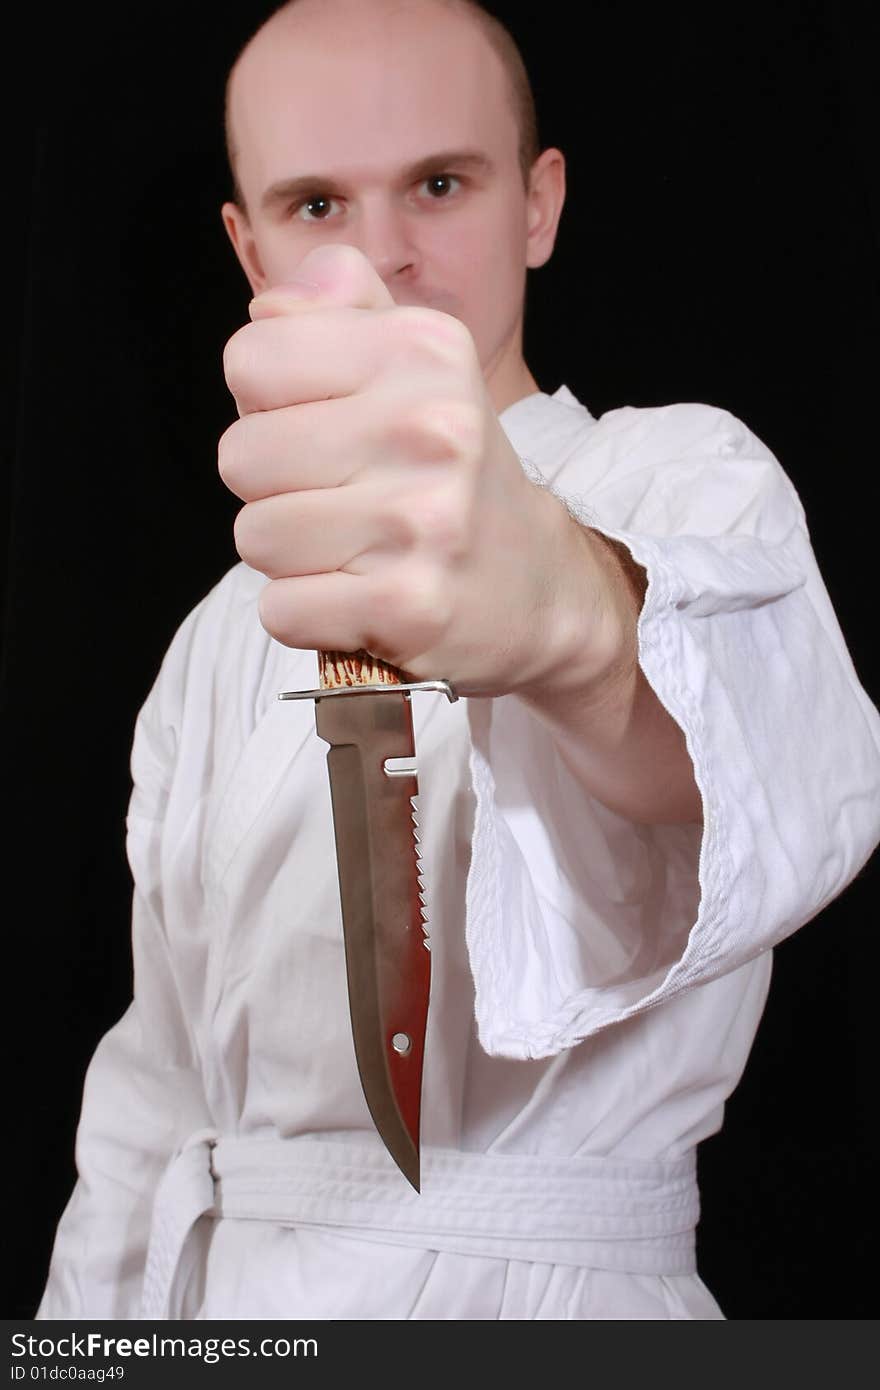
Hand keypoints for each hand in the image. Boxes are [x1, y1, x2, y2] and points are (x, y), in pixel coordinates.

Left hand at [220, 244, 623, 697]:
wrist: (534, 584)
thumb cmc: (451, 472)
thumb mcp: (418, 368)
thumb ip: (341, 314)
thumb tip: (268, 308)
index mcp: (424, 351)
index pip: (250, 359)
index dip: (265, 403)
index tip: (321, 427)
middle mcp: (432, 427)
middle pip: (241, 455)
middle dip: (271, 488)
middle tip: (338, 499)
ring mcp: (423, 521)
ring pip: (256, 536)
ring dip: (288, 556)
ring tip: (351, 550)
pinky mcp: (409, 605)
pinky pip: (282, 610)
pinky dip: (305, 615)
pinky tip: (356, 599)